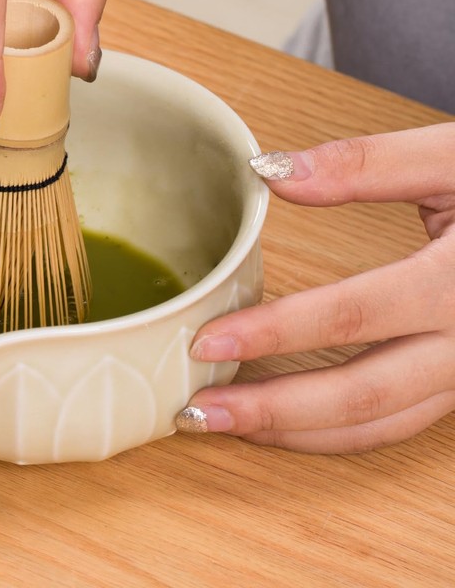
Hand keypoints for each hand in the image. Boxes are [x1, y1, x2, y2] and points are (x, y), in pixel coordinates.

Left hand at [182, 123, 454, 452]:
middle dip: (274, 411)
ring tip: (228, 422)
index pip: (355, 316)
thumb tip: (273, 171)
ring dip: (299, 432)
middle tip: (198, 410)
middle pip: (363, 396)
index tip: (207, 340)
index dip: (276, 333)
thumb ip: (368, 164)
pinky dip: (337, 429)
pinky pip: (398, 421)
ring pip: (381, 425)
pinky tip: (287, 417)